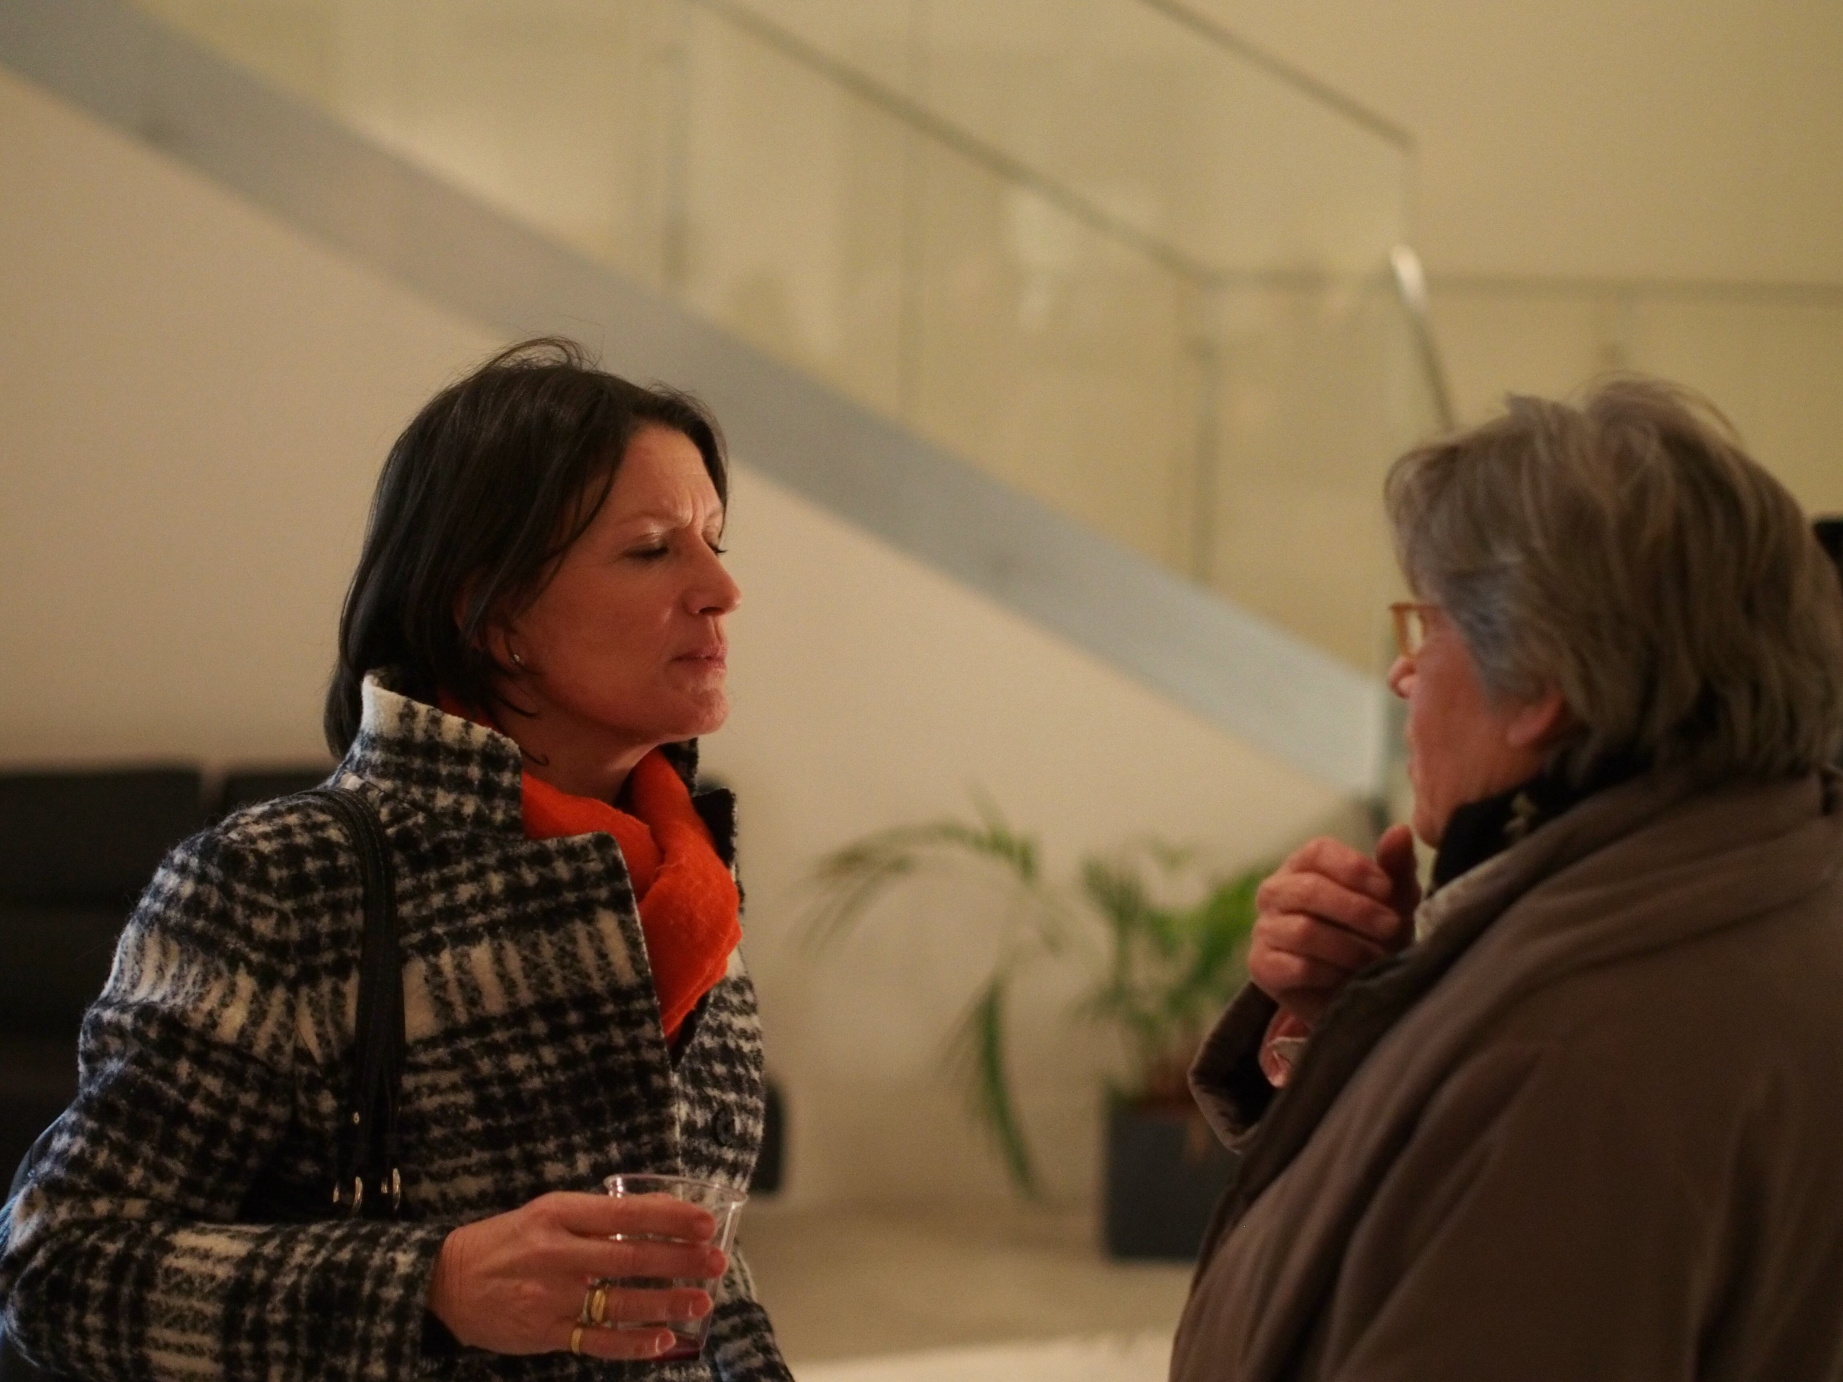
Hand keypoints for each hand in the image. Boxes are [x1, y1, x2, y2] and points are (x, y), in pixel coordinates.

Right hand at [426, 1191, 726, 1359]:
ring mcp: (551, 1296)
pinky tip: (662, 1341)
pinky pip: (596, 1340)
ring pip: (618, 1302)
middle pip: (629, 1257)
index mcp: (558, 1214)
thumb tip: (656, 1213)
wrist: (446, 1281)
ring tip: (702, 1300)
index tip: (705, 1221)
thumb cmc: (507, 1240)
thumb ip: (595, 1215)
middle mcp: (557, 1253)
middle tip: (716, 1260)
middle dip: (678, 1260)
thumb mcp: (546, 1212)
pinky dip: (632, 1343)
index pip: (624, 1213)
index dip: (669, 1217)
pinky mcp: (545, 1332)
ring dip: (665, 1302)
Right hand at [1248, 824, 1419, 1024]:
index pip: (1318, 852)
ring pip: (1304, 931)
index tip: (1388, 889)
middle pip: (1309, 890)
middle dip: (1357, 910)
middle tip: (1391, 927)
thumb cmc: (1372, 935)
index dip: (1354, 869)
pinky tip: (1351, 978)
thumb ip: (1395, 867)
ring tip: (1376, 958)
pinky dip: (1332, 973)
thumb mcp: (1392, 902)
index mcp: (1303, 866)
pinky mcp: (1262, 966)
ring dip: (1349, 947)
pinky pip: (1297, 966)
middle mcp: (1275, 891)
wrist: (1355, 989)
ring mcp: (1264, 928)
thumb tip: (1400, 831)